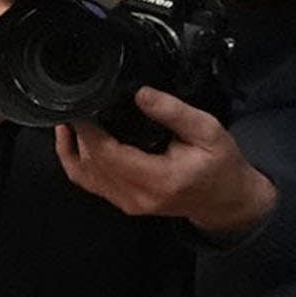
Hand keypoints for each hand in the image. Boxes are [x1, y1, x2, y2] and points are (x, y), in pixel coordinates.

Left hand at [58, 95, 278, 240]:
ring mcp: (128, 202)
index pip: (108, 155)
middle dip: (79, 131)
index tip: (81, 103)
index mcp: (159, 179)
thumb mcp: (207, 130)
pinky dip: (74, 159)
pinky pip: (89, 181)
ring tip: (70, 114)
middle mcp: (138, 196)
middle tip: (75, 100)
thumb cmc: (219, 164)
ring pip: (84, 174)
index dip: (88, 129)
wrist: (225, 199)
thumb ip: (174, 112)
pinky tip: (71, 137)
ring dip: (72, 144)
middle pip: (92, 162)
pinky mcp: (124, 201)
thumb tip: (141, 93)